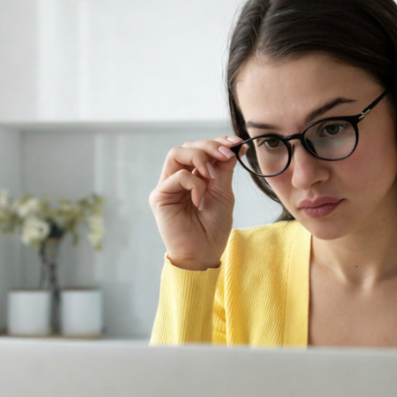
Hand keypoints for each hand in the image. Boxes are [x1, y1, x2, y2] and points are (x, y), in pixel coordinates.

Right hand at [148, 135, 243, 269]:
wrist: (203, 255)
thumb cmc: (212, 230)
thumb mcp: (224, 194)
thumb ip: (225, 170)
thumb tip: (237, 146)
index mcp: (193, 177)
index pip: (200, 149)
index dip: (217, 142)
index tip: (236, 143)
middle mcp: (178, 179)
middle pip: (187, 146)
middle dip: (209, 146)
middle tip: (227, 155)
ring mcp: (167, 187)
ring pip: (177, 153)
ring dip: (200, 158)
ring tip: (212, 175)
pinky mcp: (159, 196)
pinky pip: (177, 176)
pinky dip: (194, 184)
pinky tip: (200, 200)